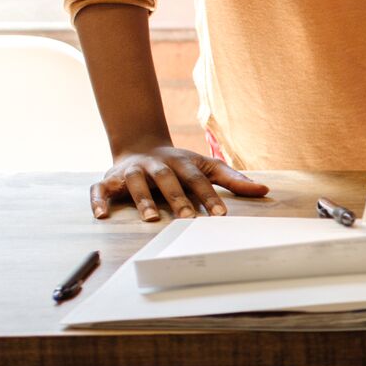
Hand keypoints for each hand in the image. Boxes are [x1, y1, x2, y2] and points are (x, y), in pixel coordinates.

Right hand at [90, 144, 268, 220]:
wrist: (141, 146)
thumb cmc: (180, 165)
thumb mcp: (207, 167)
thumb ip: (234, 180)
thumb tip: (266, 190)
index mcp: (181, 163)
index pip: (197, 179)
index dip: (209, 196)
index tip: (220, 215)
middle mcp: (155, 165)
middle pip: (167, 180)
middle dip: (176, 198)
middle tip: (187, 218)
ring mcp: (131, 172)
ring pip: (135, 183)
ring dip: (141, 199)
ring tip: (149, 219)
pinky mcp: (109, 180)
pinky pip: (100, 190)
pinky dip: (99, 201)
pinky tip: (102, 216)